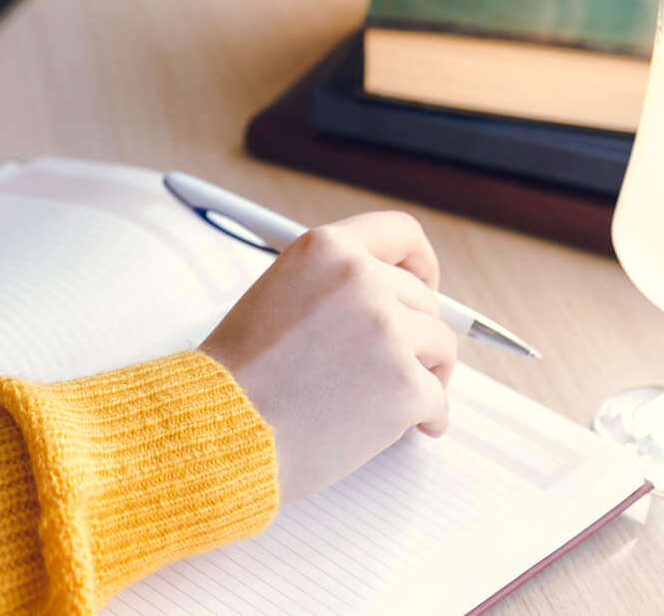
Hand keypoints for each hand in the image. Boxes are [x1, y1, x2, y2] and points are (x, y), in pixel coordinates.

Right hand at [199, 211, 457, 506]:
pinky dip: (427, 419)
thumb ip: (335, 285)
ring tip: (391, 402)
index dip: (421, 263)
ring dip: (425, 375)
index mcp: (327, 249)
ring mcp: (388, 331)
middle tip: (391, 368)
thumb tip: (397, 302)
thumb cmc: (242, 373)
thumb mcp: (280, 295)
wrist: (223, 427)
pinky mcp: (406, 384)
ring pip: (440, 348)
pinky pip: (439, 400)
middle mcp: (362, 279)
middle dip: (415, 336)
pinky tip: (403, 430)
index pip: (401, 234)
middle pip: (424, 301)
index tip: (427, 285)